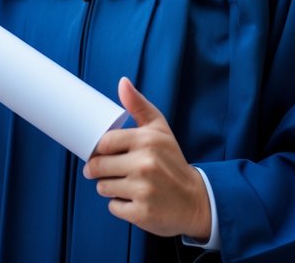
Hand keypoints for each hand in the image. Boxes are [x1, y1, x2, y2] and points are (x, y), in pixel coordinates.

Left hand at [84, 78, 211, 241]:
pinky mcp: (141, 212)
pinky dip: (121, 205)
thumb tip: (122, 82)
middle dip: (100, 171)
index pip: (104, 143)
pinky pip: (113, 207)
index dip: (100, 150)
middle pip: (98, 167)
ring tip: (128, 184)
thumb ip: (139, 106)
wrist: (195, 199)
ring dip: (110, 188)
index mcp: (148, 140)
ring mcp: (143, 189)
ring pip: (103, 187)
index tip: (104, 154)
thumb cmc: (172, 161)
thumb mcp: (161, 130)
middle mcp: (145, 164)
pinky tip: (136, 199)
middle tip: (115, 171)